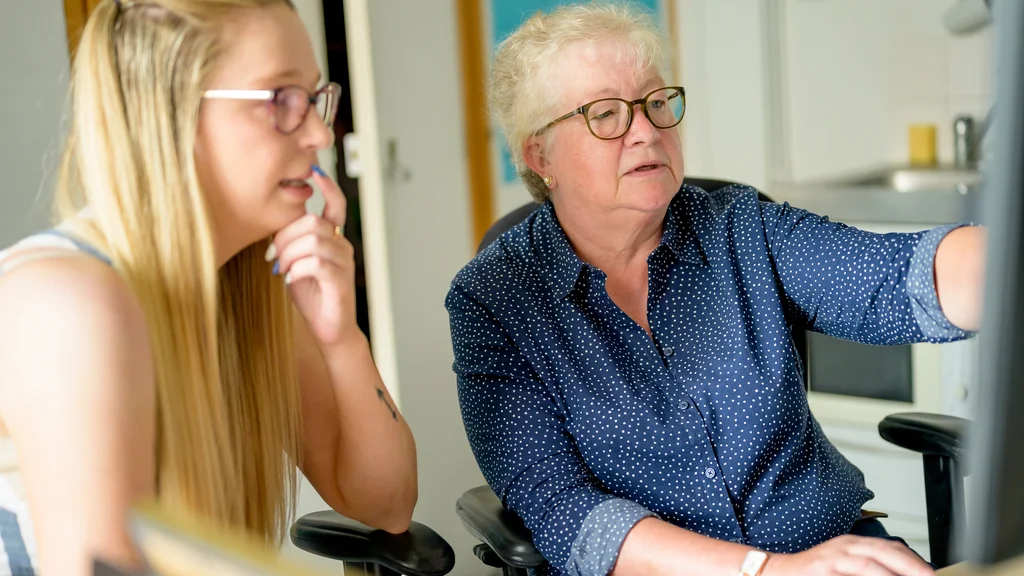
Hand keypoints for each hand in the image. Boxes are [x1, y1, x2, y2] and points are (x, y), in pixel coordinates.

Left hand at [269, 166, 359, 346]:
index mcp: (332, 239)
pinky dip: (297, 269)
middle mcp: (342, 246)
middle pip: (313, 222)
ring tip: (282, 270)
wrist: (328, 329)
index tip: (315, 170)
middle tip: (273, 258)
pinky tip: (290, 280)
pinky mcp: (340, 280)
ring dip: (289, 254)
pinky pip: (316, 262)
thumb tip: (275, 228)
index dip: (328, 187)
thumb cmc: (312, 296)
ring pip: (313, 241)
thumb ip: (291, 244)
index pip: (336, 206)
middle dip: (286, 237)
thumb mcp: (296, 263)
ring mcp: (344, 263)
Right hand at [762, 535, 934, 575]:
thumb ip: (868, 568)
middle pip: (885, 551)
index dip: (914, 561)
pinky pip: (850, 574)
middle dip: (911, 566)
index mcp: (854, 544)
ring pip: (869, 563)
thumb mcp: (844, 566)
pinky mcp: (822, 568)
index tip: (933, 574)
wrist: (776, 571)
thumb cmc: (813, 572)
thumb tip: (899, 573)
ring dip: (892, 573)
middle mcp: (845, 546)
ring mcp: (833, 557)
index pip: (891, 548)